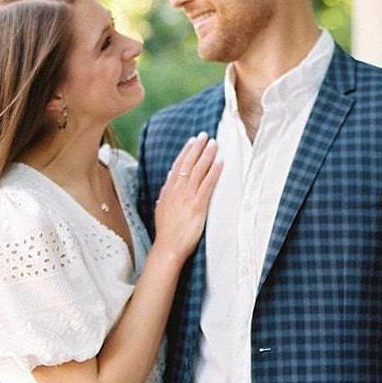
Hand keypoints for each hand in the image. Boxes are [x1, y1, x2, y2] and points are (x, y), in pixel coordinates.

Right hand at [152, 133, 221, 260]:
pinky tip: (220, 162)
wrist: (168, 247)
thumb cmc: (166, 232)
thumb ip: (165, 195)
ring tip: (214, 144)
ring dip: (207, 155)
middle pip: (188, 164)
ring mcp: (187, 197)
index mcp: (168, 191)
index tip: (192, 141)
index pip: (178, 166)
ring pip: (198, 170)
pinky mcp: (198, 206)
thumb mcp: (161, 209)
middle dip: (197, 148)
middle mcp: (177, 190)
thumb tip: (167, 184)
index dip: (185, 152)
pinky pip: (207, 185)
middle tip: (205, 135)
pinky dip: (214, 172)